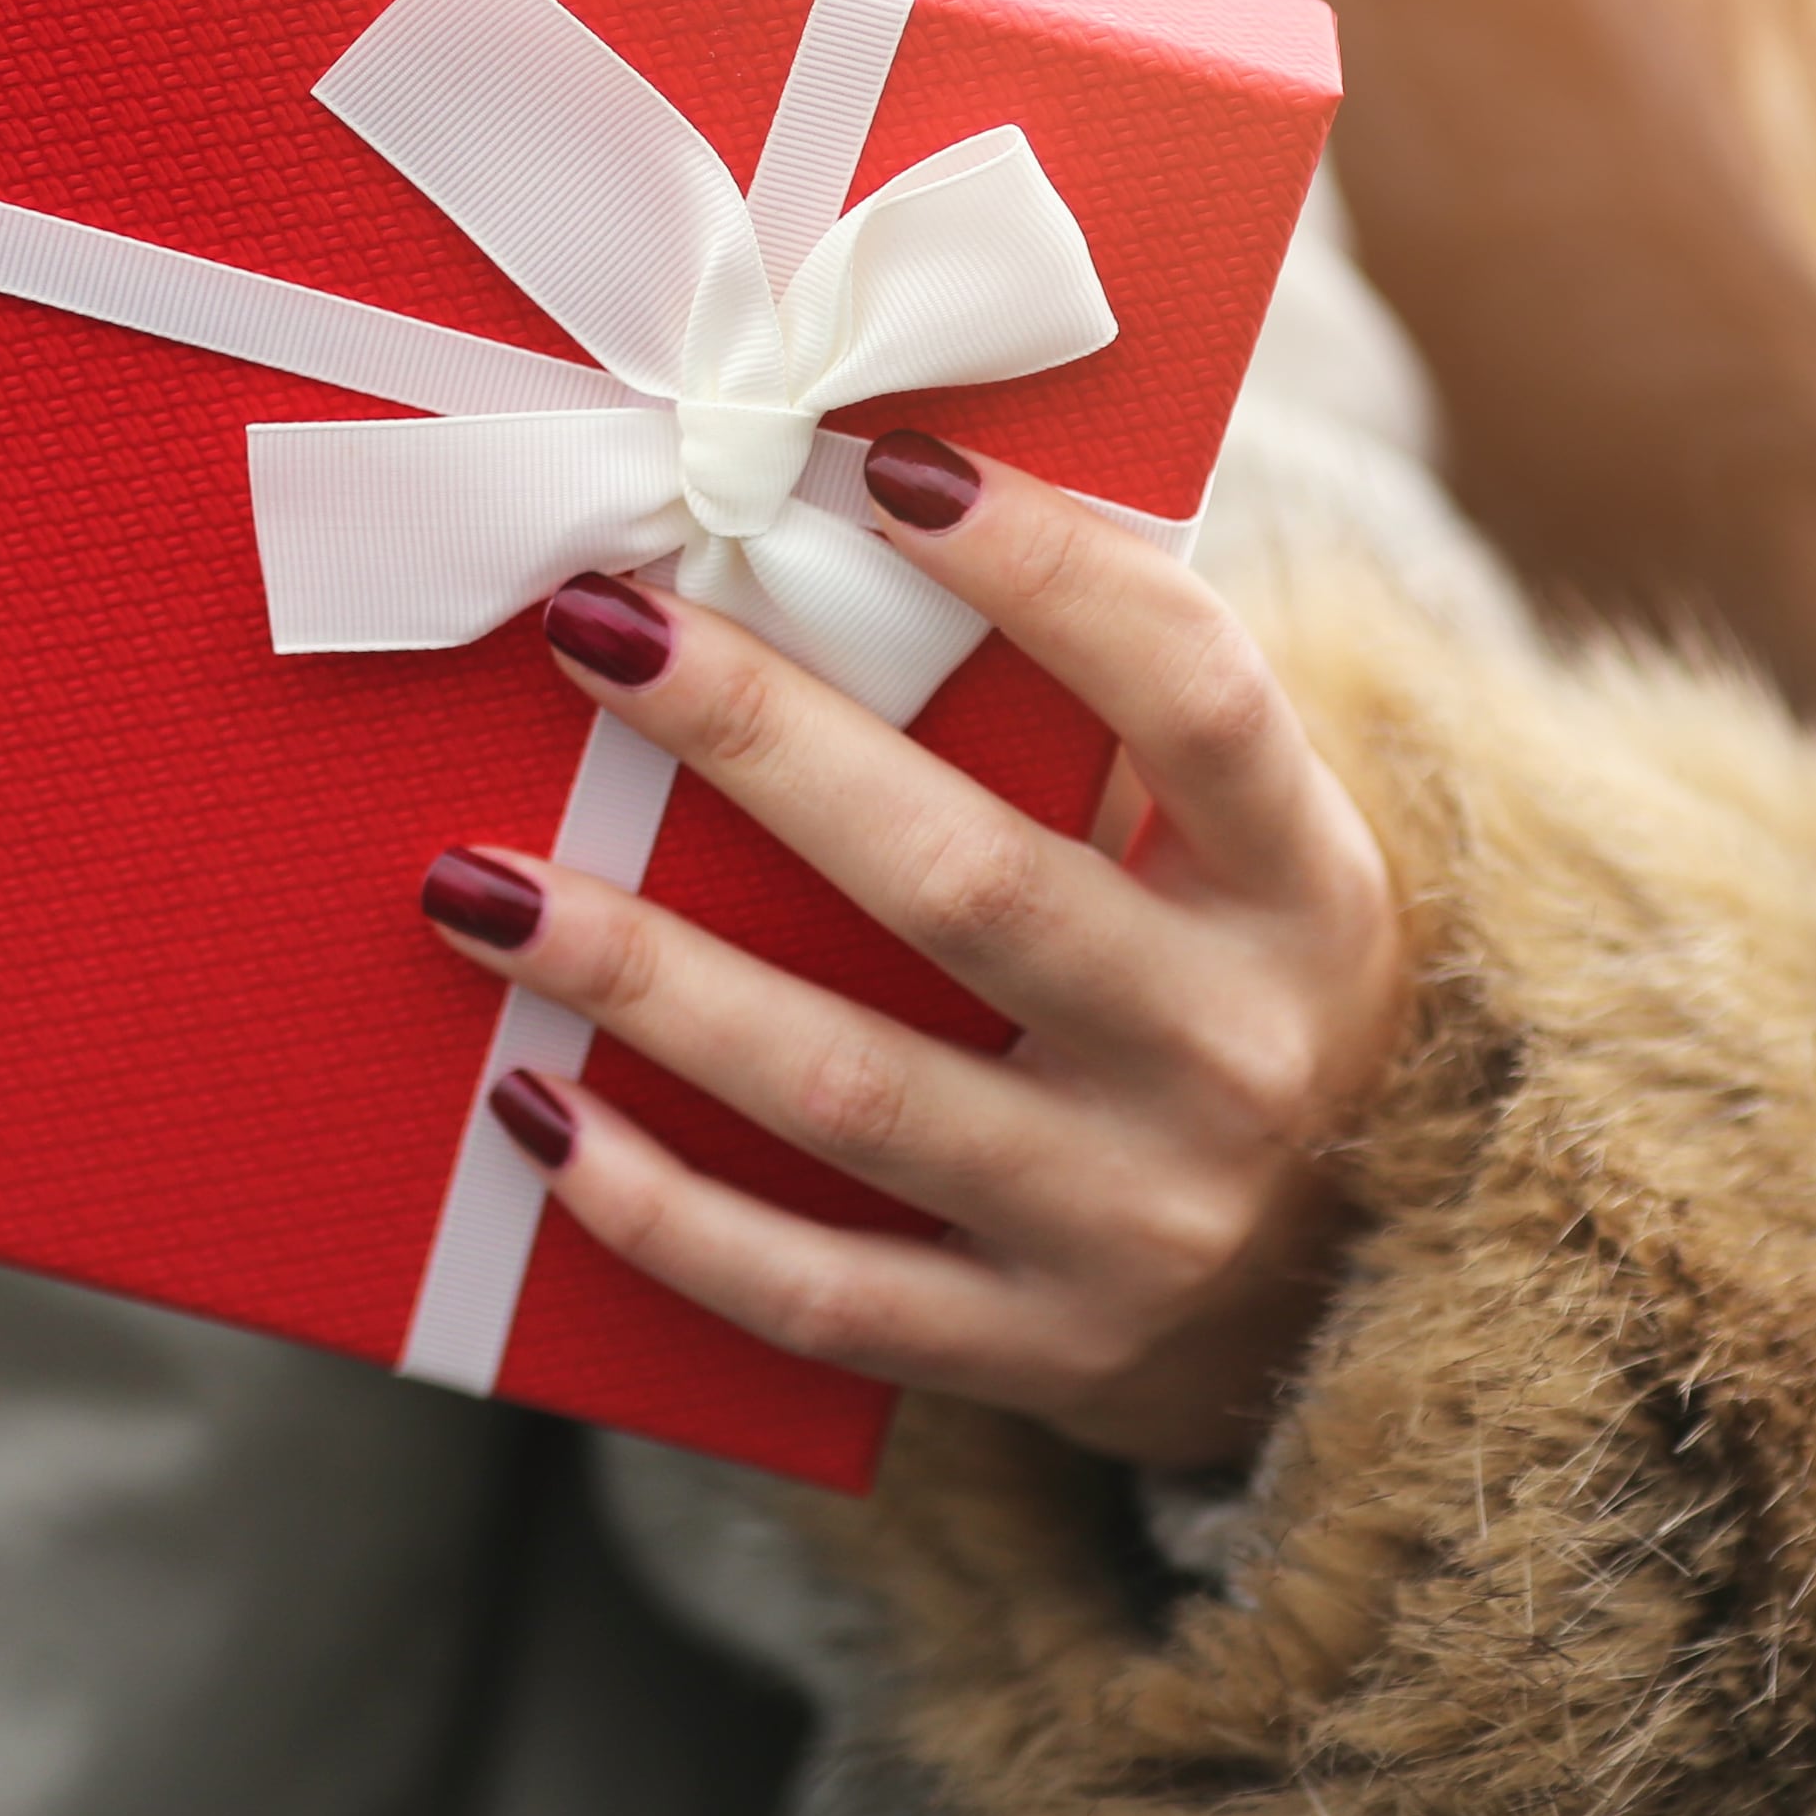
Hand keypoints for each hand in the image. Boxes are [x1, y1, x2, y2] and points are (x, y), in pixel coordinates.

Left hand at [426, 434, 1403, 1470]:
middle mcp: (1232, 1060)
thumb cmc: (1225, 986)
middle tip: (593, 628)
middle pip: (971, 886)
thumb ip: (1106, 710)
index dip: (1048, 573)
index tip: (876, 463)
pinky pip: (812, 1289)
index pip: (1193, 695)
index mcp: (1304, 890)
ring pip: (850, 1090)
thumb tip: (861, 498)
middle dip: (763, 743)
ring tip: (478, 881)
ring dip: (647, 978)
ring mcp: (1128, 1226)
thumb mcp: (1241, 851)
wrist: (1337, 1290)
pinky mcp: (1030, 1353)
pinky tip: (529, 1106)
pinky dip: (658, 1207)